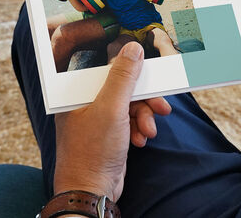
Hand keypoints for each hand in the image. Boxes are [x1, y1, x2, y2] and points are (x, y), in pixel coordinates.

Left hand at [52, 42, 171, 200]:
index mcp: (79, 93)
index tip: (153, 75)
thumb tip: (133, 48)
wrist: (91, 191)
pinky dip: (138, 129)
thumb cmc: (92, 152)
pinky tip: (140, 140)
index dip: (133, 73)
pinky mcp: (109, 134)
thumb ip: (123, 77)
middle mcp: (86, 103)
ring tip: (147, 132)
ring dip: (144, 118)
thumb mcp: (112, 109)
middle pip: (123, 89)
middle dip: (144, 101)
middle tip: (162, 108)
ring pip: (130, 106)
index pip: (109, 70)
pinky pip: (130, 122)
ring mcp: (98, 120)